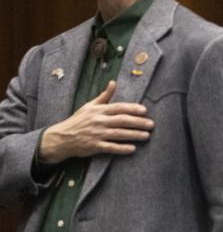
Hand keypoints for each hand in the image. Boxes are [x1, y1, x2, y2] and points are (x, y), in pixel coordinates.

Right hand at [38, 80, 152, 163]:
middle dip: (138, 122)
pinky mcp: (94, 146)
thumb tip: (113, 82)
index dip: (132, 108)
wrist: (61, 137)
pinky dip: (121, 148)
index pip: (118, 108)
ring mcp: (96, 134)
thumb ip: (104, 96)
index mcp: (98, 110)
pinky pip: (110, 147)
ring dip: (134, 135)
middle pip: (122, 120)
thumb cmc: (78, 120)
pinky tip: (133, 149)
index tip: (145, 111)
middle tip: (151, 124)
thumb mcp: (89, 106)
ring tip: (147, 136)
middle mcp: (98, 121)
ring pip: (119, 134)